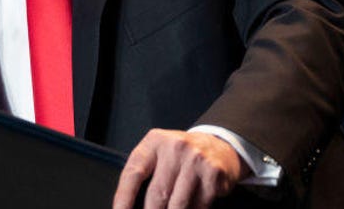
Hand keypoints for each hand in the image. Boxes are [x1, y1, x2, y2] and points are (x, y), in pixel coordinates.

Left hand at [112, 129, 246, 208]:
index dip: (123, 198)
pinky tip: (192, 207)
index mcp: (154, 141)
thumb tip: (130, 206)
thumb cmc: (181, 155)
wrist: (219, 145)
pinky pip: (199, 206)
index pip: (133, 173)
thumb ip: (145, 174)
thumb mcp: (160, 154)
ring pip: (178, 205)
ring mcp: (196, 159)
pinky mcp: (213, 173)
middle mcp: (175, 147)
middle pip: (156, 195)